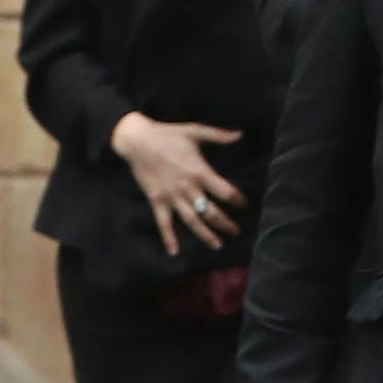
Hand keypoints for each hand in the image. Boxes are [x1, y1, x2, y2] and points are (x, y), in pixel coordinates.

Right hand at [111, 111, 243, 256]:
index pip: (225, 192)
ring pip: (192, 221)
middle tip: (236, 232)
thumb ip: (218, 135)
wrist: (137, 140)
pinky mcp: (157, 201)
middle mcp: (188, 188)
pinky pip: (164, 223)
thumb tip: (240, 135)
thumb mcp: (195, 130)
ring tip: (217, 245)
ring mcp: (172, 197)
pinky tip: (174, 251)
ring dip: (205, 235)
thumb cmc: (168, 134)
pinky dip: (168, 238)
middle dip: (226, 223)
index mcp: (200, 172)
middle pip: (211, 212)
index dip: (238, 200)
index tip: (245, 205)